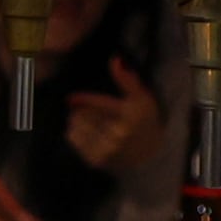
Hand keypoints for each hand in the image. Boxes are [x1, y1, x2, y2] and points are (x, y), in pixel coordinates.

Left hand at [61, 56, 159, 178]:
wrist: (148, 156)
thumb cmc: (143, 121)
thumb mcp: (142, 98)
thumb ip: (127, 79)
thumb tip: (115, 59)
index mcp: (131, 116)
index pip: (99, 103)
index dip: (82, 99)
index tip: (71, 99)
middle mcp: (119, 134)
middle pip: (84, 114)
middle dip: (83, 110)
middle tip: (91, 112)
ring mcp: (107, 150)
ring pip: (76, 125)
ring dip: (78, 121)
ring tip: (90, 122)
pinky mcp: (96, 160)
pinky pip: (73, 138)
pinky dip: (75, 133)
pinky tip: (88, 134)